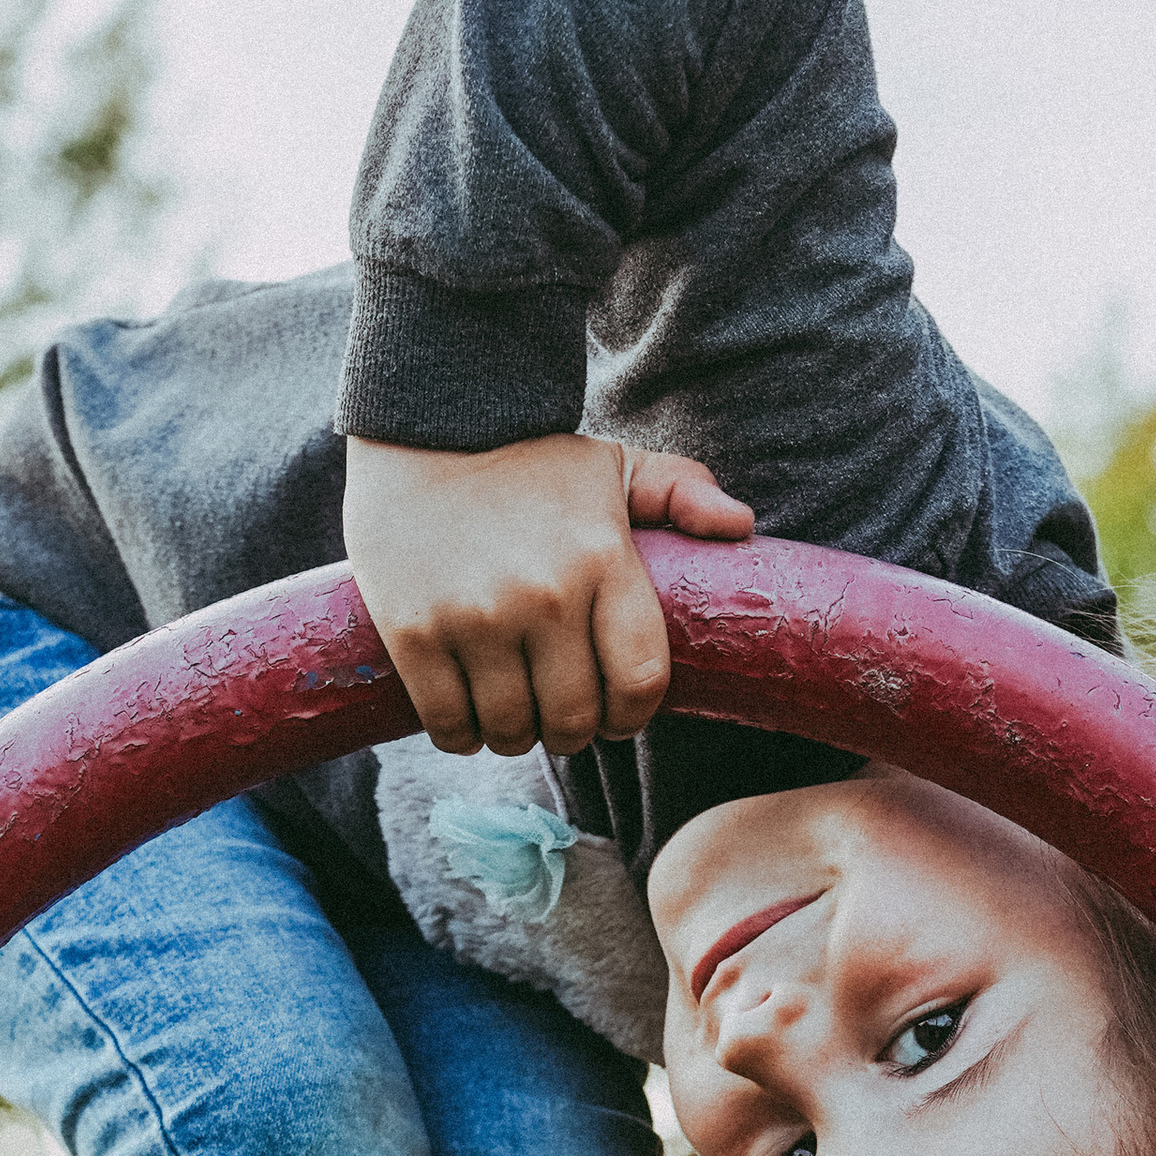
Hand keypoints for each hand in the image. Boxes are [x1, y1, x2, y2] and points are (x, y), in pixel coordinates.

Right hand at [345, 431, 754, 758]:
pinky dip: (461, 735)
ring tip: (510, 710)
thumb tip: (741, 526)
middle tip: (556, 713)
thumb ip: (681, 492)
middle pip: (574, 721)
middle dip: (571, 731)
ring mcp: (476, 617)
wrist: (423, 419)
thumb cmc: (530, 460)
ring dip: (514, 736)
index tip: (613, 711)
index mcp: (603, 559)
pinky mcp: (414, 633)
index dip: (630, 715)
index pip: (640, 682)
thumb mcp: (612, 464)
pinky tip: (466, 713)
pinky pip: (450, 726)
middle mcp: (545, 594)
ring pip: (511, 731)